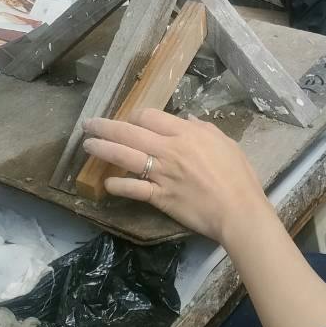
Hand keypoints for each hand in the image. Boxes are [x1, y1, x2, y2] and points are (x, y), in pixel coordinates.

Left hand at [82, 110, 270, 241]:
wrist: (238, 210)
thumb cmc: (238, 175)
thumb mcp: (226, 142)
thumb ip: (205, 129)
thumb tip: (188, 120)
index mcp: (186, 133)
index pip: (149, 116)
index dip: (134, 116)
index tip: (128, 121)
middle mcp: (169, 149)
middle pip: (130, 132)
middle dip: (105, 127)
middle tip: (88, 124)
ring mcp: (162, 174)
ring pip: (125, 157)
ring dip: (103, 149)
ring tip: (87, 145)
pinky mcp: (159, 197)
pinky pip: (133, 189)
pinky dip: (118, 186)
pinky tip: (106, 183)